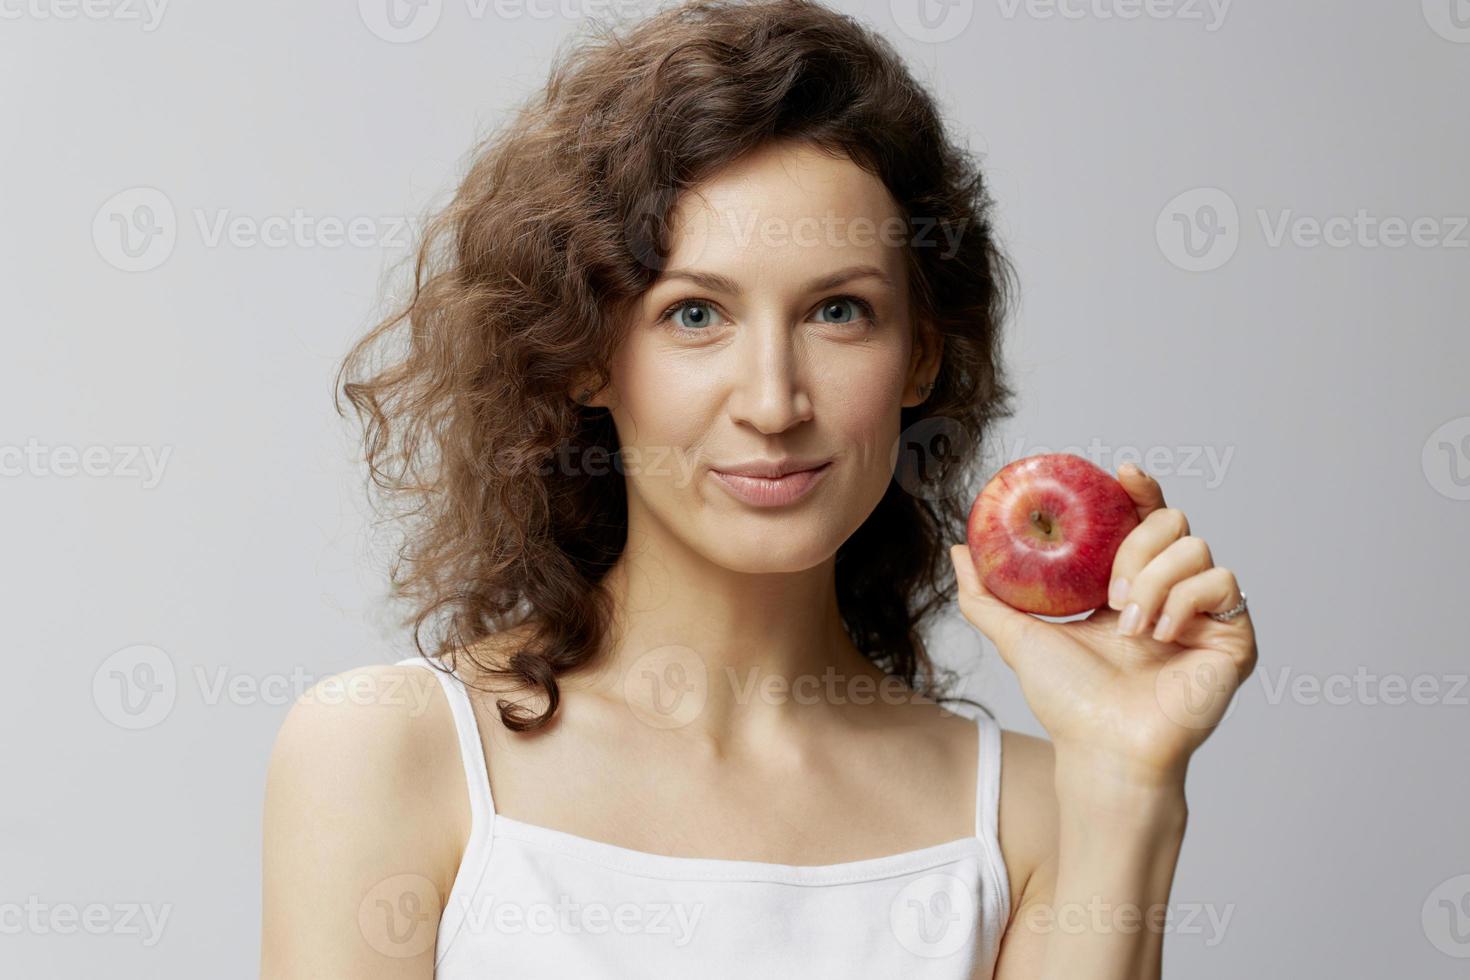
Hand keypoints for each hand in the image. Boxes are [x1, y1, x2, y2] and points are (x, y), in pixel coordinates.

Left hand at [949, 462, 1257, 786]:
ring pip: (1197, 546)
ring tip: (1128, 626)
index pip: (1144, 517)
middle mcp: (1171, 592)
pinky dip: (1183, 602)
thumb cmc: (1067, 701)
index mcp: (1129, 583)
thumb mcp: (1017, 635)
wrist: (1102, 748)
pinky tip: (1159, 637)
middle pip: (1173, 521)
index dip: (1140, 489)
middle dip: (1136, 547)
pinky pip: (1221, 582)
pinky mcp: (1234, 636)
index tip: (1121, 473)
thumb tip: (958, 550)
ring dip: (1153, 580)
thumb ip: (985, 594)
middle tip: (1108, 593)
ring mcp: (1204, 613)